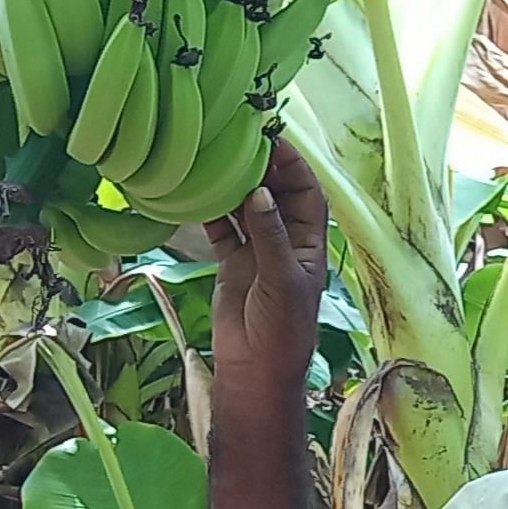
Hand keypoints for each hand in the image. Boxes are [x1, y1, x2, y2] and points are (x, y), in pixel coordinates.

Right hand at [205, 138, 327, 386]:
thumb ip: (269, 234)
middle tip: (237, 141)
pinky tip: (197, 191)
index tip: (271, 139)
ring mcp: (257, 251)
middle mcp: (285, 241)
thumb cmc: (283, 328)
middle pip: (275, 193)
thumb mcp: (282, 278)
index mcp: (310, 242)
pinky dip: (211, 212)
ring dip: (233, 186)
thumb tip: (260, 191)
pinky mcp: (232, 263)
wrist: (256, 369)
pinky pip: (222, 229)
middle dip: (261, 168)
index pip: (306, 192)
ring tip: (215, 158)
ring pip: (246, 208)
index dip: (293, 165)